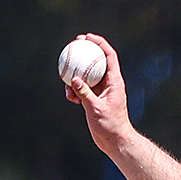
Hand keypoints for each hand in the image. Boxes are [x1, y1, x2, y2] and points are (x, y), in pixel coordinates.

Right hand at [65, 33, 133, 151]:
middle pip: (97, 61)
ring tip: (65, 79)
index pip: (109, 56)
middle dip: (85, 51)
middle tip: (73, 45)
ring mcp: (102, 91)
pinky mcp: (95, 99)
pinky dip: (75, 90)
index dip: (99, 43)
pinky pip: (83, 89)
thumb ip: (85, 94)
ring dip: (76, 75)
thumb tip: (74, 80)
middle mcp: (109, 83)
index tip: (87, 37)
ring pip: (87, 75)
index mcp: (115, 81)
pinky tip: (69, 97)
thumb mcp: (96, 109)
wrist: (115, 141)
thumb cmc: (111, 126)